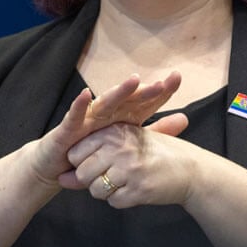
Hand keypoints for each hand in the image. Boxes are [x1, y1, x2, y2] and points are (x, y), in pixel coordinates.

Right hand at [23, 72, 181, 186]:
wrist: (60, 169)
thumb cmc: (94, 154)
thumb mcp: (130, 144)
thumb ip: (155, 132)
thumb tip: (185, 119)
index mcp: (122, 117)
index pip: (143, 102)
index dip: (160, 91)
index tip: (177, 77)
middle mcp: (106, 114)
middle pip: (127, 100)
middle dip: (143, 91)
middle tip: (161, 83)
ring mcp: (87, 120)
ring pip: (104, 104)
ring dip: (118, 93)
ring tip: (132, 82)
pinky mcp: (68, 129)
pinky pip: (74, 117)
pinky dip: (80, 106)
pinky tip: (86, 94)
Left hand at [58, 112, 195, 207]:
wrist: (191, 170)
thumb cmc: (155, 154)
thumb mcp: (124, 145)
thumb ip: (91, 159)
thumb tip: (61, 179)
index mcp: (114, 132)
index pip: (75, 153)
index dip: (82, 164)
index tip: (98, 164)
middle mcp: (119, 148)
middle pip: (83, 173)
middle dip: (92, 180)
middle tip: (113, 176)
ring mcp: (129, 169)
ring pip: (96, 190)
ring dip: (107, 192)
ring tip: (125, 182)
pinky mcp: (139, 189)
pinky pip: (114, 202)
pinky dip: (121, 200)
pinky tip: (135, 189)